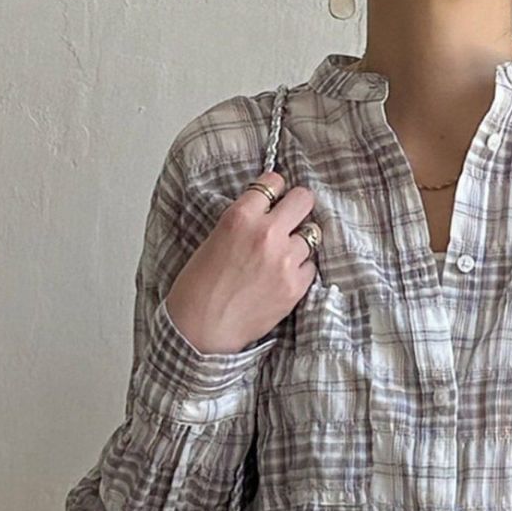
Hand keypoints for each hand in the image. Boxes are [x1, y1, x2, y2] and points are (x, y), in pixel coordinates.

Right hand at [164, 170, 319, 354]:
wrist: (203, 328)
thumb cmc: (199, 286)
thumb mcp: (216, 237)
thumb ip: (244, 221)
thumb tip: (267, 212)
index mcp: (241, 216)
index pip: (274, 182)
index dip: (275, 190)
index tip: (275, 199)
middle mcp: (267, 233)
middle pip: (303, 200)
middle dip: (298, 206)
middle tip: (291, 218)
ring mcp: (285, 260)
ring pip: (311, 235)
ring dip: (299, 243)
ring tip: (281, 257)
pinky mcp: (295, 287)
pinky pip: (311, 267)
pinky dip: (301, 269)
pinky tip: (284, 277)